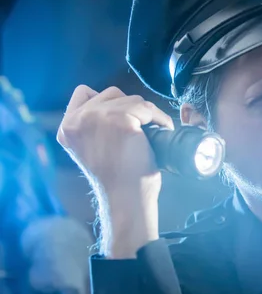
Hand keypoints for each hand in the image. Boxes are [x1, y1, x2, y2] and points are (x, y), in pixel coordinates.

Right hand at [57, 85, 174, 257]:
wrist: (126, 200)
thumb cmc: (117, 179)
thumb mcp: (93, 148)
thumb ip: (94, 127)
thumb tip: (117, 105)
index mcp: (66, 128)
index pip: (84, 93)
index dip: (108, 102)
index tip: (125, 118)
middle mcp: (76, 120)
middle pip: (111, 93)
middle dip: (131, 107)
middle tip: (144, 127)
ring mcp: (97, 118)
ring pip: (131, 99)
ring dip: (148, 113)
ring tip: (155, 130)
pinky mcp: (120, 121)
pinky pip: (147, 108)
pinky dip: (159, 118)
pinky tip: (164, 130)